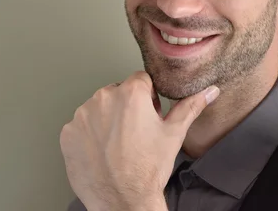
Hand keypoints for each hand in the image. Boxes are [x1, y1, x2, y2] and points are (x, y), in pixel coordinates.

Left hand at [59, 71, 219, 210]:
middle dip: (126, 108)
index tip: (149, 116)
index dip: (148, 98)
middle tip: (136, 133)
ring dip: (107, 120)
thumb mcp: (174, 135)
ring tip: (119, 145)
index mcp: (131, 93)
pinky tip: (102, 152)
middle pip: (118, 92)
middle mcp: (103, 98)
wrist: (123, 202)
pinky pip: (81, 126)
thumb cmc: (149, 169)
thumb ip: (190, 107)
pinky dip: (89, 135)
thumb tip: (209, 91)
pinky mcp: (68, 133)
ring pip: (98, 108)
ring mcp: (82, 115)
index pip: (140, 80)